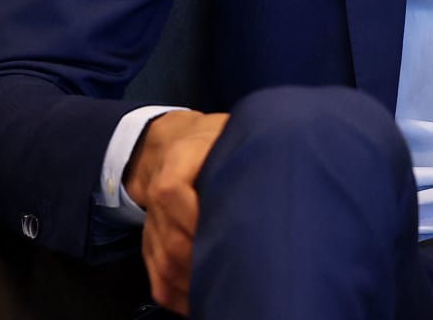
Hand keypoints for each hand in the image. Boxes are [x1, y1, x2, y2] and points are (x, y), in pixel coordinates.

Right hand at [124, 109, 228, 314]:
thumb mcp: (225, 129)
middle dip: (206, 264)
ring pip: (166, 267)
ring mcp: (152, 226)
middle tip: (247, 275)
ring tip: (233, 293)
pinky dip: (181, 299)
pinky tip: (208, 302)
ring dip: (196, 286)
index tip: (234, 235)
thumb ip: (244, 143)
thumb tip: (281, 164)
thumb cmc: (209, 139)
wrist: (169, 144)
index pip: (171, 193)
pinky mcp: (151, 247)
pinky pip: (159, 282)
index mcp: (175, 163)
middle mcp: (156, 198)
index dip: (196, 219)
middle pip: (172, 242)